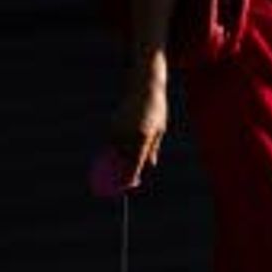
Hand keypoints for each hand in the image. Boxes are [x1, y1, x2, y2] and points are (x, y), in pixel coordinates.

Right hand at [109, 58, 169, 190]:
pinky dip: (117, 146)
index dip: (131, 176)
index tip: (130, 185)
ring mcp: (117, 130)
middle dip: (124, 171)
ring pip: (117, 152)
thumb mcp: (160, 129)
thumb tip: (149, 165)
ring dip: (121, 157)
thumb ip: (152, 149)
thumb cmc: (156, 108)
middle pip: (123, 160)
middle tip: (128, 179)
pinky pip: (113, 143)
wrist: (144, 86)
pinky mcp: (111, 125)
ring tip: (130, 152)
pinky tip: (123, 142)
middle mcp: (128, 135)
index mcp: (143, 137)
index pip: (135, 163)